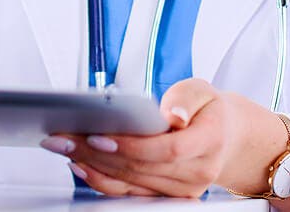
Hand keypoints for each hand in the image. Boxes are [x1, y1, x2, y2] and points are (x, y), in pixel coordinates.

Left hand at [38, 78, 289, 198]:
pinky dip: (102, 180)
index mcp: (209, 142)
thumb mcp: (203, 91)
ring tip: (65, 147)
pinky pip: (130, 193)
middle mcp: (197, 174)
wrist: (226, 138)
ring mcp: (182, 191)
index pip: (166, 150)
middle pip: (140, 167)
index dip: (130, 146)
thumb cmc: (208, 110)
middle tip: (63, 136)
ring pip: (131, 183)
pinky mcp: (166, 197)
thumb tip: (173, 115)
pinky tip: (81, 164)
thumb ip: (186, 98)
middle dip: (96, 151)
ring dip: (93, 166)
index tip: (98, 134)